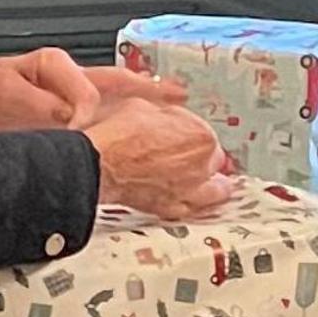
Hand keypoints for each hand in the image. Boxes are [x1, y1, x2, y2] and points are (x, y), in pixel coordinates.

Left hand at [0, 48, 190, 132]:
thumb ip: (33, 104)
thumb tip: (68, 117)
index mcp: (52, 67)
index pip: (87, 91)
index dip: (86, 115)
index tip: (79, 133)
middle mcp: (64, 78)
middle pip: (117, 82)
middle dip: (149, 90)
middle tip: (178, 95)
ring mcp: (65, 94)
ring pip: (114, 95)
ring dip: (145, 100)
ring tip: (174, 103)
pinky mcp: (60, 113)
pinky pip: (100, 112)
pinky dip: (125, 116)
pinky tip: (141, 126)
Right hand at [85, 95, 234, 220]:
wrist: (99, 164)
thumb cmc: (118, 137)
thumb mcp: (144, 107)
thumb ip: (166, 116)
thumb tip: (165, 117)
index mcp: (201, 136)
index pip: (204, 132)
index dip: (190, 131)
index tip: (180, 133)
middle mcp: (202, 166)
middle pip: (214, 160)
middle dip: (203, 156)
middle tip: (190, 154)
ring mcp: (190, 190)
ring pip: (217, 190)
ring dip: (214, 184)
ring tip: (209, 181)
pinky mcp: (173, 208)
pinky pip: (194, 209)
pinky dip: (194, 204)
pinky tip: (191, 200)